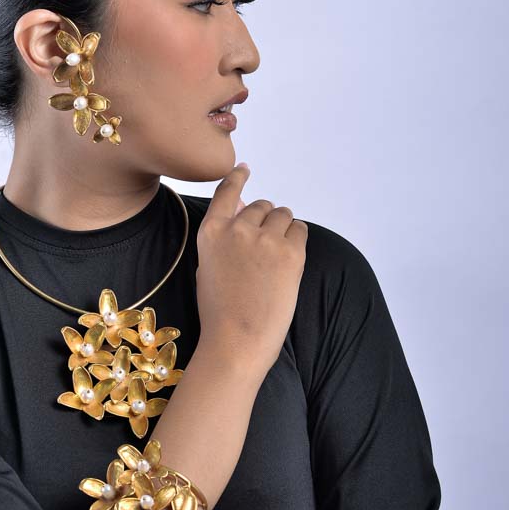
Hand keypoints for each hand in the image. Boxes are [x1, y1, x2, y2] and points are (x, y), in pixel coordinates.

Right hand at [196, 164, 308, 373]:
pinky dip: (297, 240)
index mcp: (211, 231)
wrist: (237, 340)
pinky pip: (300, 230)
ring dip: (283, 228)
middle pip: (262, 206)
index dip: (237, 178)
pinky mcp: (290, 252)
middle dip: (265, 220)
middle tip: (265, 247)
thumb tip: (246, 205)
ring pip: (283, 214)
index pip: (227, 191)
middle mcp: (237, 228)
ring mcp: (265, 238)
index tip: (245, 168)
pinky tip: (289, 260)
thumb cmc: (219, 310)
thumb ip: (225, 235)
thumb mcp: (209, 266)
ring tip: (277, 256)